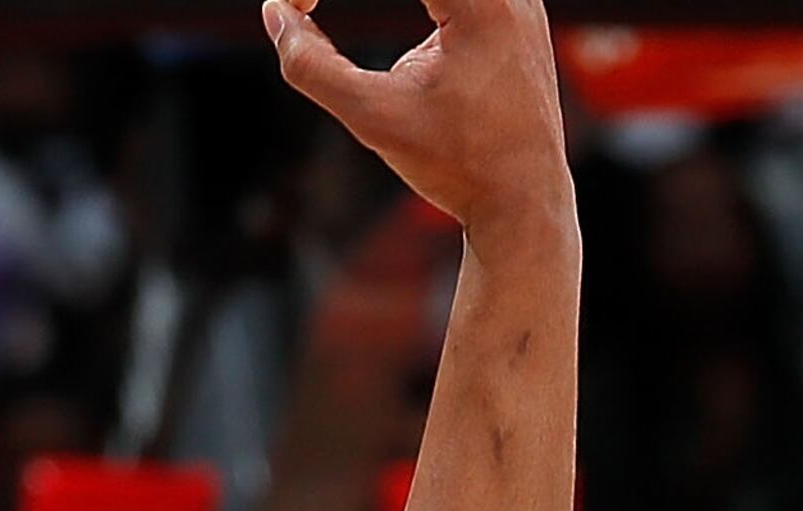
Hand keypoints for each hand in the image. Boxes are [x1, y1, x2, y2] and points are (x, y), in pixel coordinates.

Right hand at [260, 0, 575, 242]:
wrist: (525, 199)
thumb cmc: (457, 163)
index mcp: (481, 2)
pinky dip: (423, 1)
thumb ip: (311, 65)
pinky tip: (417, 61)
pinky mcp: (517, 13)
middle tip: (311, 5)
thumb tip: (276, 13)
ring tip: (330, 11)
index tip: (303, 5)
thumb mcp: (372, 117)